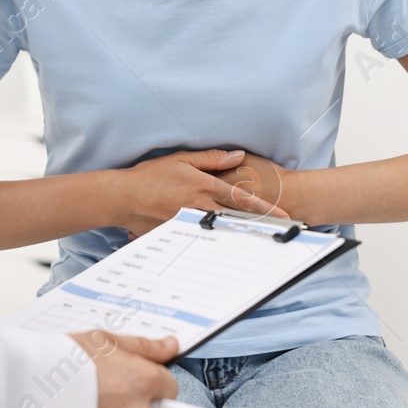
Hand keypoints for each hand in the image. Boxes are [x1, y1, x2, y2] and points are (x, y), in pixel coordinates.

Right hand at [69, 330, 177, 407]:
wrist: (26, 393)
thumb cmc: (61, 362)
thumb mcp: (103, 340)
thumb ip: (144, 347)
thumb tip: (170, 346)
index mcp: (142, 382)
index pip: (168, 387)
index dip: (151, 381)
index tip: (134, 379)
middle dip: (124, 402)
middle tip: (95, 389)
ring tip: (77, 406)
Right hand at [115, 149, 289, 237]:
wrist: (123, 198)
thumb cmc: (150, 176)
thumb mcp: (181, 159)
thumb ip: (212, 158)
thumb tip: (238, 155)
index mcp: (204, 186)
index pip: (241, 198)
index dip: (265, 208)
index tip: (284, 216)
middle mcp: (200, 207)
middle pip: (237, 219)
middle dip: (261, 227)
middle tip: (283, 234)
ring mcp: (191, 224)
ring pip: (224, 233)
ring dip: (244, 237)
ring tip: (265, 243)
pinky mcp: (180, 236)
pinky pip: (203, 242)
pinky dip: (218, 246)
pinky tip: (230, 252)